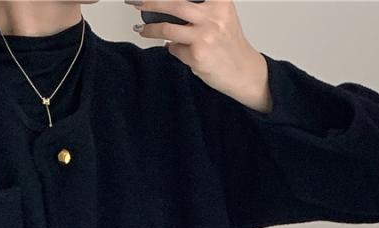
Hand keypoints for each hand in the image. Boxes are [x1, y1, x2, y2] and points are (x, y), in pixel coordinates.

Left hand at [127, 0, 272, 112]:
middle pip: (173, 3)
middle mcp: (212, 16)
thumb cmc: (229, 43)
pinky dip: (174, 49)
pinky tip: (182, 51)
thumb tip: (167, 6)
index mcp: (220, 2)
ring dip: (150, 29)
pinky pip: (175, 49)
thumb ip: (200, 8)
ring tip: (141, 29)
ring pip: (167, 29)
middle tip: (135, 2)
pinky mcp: (197, 56)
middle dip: (149, 2)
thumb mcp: (221, 16)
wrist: (243, 71)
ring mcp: (204, 36)